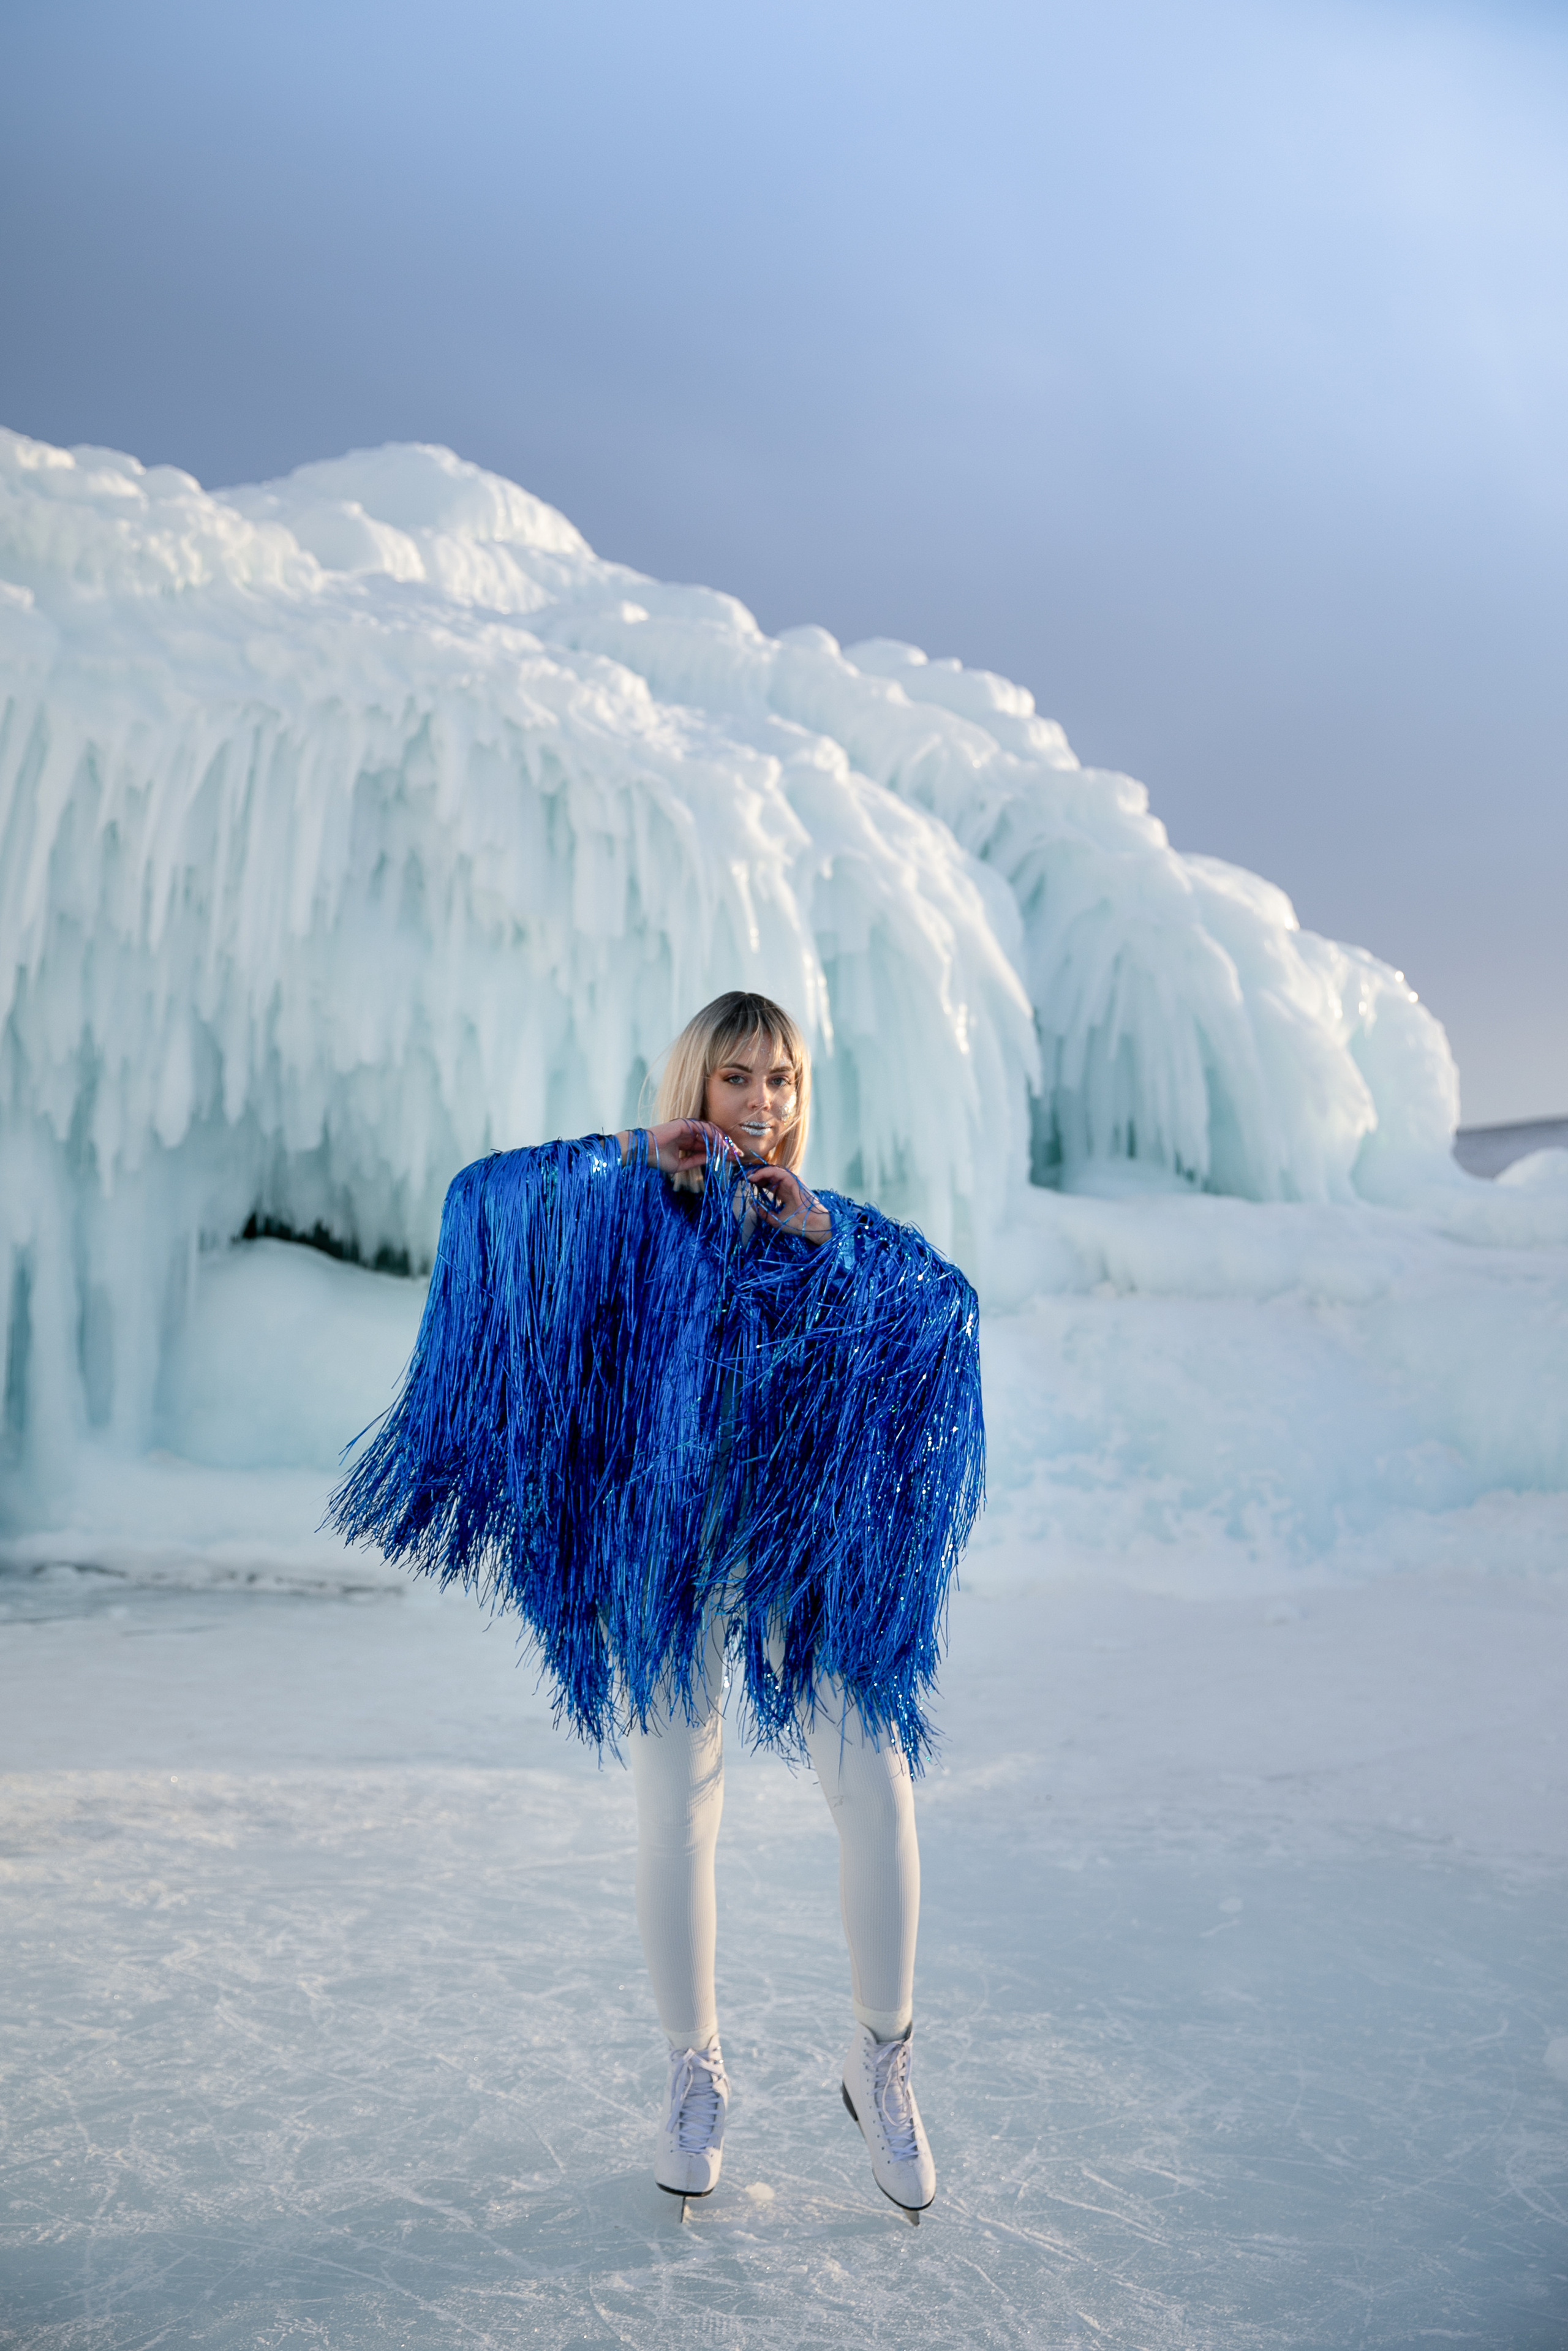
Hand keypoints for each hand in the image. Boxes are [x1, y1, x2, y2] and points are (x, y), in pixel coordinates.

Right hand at [619, 1119, 740, 1175]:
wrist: (642, 1152)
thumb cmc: (656, 1159)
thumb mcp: (680, 1165)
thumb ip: (696, 1161)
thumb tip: (712, 1159)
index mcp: (686, 1142)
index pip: (707, 1146)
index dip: (720, 1152)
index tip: (732, 1159)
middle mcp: (688, 1133)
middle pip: (712, 1139)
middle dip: (726, 1147)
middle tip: (739, 1155)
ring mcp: (687, 1128)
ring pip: (711, 1133)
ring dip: (723, 1141)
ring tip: (733, 1151)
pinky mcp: (686, 1124)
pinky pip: (705, 1129)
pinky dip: (715, 1136)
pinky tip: (723, 1145)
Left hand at [745, 1162, 830, 1245]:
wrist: (811, 1225)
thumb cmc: (797, 1224)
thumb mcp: (775, 1219)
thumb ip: (763, 1212)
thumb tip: (752, 1203)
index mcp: (786, 1193)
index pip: (770, 1184)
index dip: (758, 1182)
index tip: (747, 1184)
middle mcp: (788, 1186)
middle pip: (770, 1176)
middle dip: (757, 1175)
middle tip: (745, 1177)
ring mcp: (792, 1181)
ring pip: (773, 1172)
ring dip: (759, 1172)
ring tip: (748, 1176)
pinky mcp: (794, 1180)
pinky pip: (777, 1172)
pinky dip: (765, 1172)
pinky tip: (756, 1177)